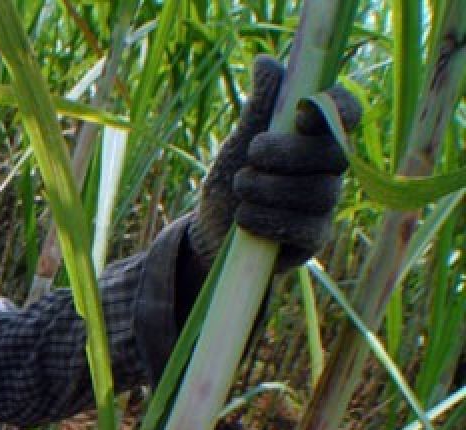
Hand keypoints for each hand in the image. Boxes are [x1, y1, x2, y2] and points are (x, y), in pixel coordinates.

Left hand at [189, 55, 362, 270]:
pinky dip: (268, 219)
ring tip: (240, 187)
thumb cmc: (233, 178)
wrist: (211, 230)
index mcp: (315, 137)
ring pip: (319, 192)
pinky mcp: (313, 239)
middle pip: (335, 155)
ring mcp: (324, 206)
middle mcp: (328, 170)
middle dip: (288, 152)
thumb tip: (267, 62)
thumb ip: (258, 107)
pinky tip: (244, 216)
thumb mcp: (239, 142)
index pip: (347, 113)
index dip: (336, 109)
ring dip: (271, 188)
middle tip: (250, 154)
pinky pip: (306, 228)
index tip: (300, 113)